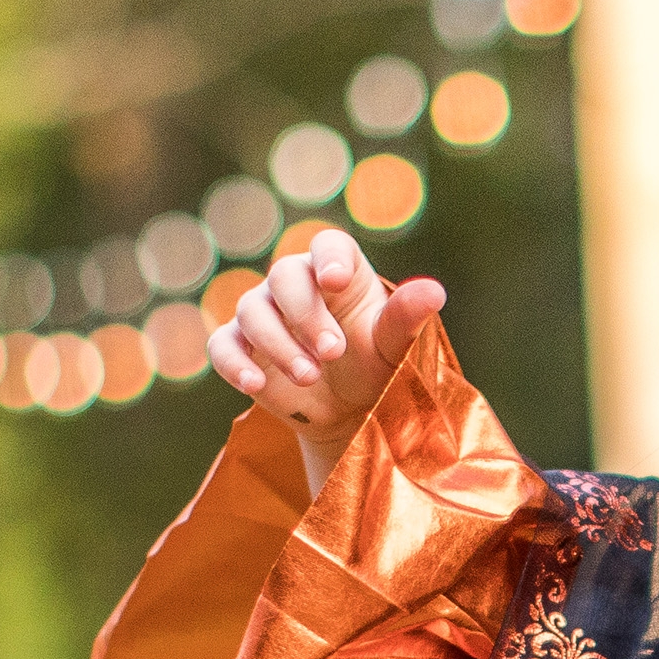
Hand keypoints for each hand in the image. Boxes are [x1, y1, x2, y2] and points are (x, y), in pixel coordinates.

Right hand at [208, 227, 446, 489]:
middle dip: (307, 315)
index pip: (327, 247)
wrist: (348, 411)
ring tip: (309, 377)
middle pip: (285, 278)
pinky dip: (234, 363)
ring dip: (279, 344)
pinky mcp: (239, 347)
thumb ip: (406, 318)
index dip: (329, 259)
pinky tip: (254, 385)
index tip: (336, 281)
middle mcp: (294, 283)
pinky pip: (223, 346)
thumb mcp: (394, 346)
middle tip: (334, 352)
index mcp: (337, 270)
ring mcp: (262, 313)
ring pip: (253, 311)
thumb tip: (435, 292)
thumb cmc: (376, 365)